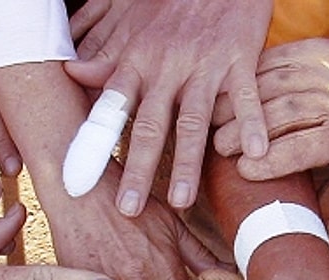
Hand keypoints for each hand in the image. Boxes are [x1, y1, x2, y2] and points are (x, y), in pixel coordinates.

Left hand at [65, 0, 271, 214]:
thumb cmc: (174, 2)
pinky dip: (253, 124)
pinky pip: (245, 96)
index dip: (95, 146)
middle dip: (138, 169)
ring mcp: (205, 65)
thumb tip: (72, 74)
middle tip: (127, 210)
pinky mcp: (240, 58)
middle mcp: (167, 67)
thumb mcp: (134, 25)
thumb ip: (106, 56)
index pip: (110, 111)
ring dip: (187, 164)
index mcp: (138, 61)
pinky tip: (256, 154)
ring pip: (194, 120)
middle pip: (150, 125)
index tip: (80, 182)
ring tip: (180, 201)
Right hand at [211, 34, 328, 180]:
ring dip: (242, 101)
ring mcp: (324, 73)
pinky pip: (278, 59)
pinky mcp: (316, 51)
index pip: (304, 148)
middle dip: (246, 130)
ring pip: (275, 84)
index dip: (273, 161)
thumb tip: (307, 222)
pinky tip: (230, 86)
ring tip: (214, 117)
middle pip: (284, 114)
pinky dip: (251, 73)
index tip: (244, 170)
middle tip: (218, 147)